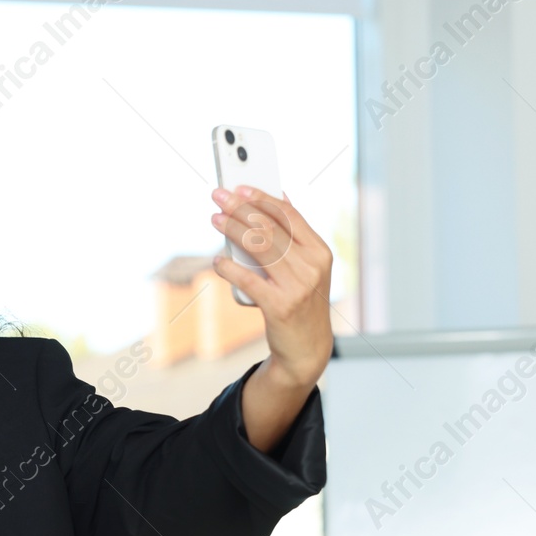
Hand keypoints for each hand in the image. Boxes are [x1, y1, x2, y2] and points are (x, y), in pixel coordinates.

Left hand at [209, 185, 334, 387]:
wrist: (307, 348)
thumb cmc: (301, 302)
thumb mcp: (307, 268)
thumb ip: (295, 236)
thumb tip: (279, 196)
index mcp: (320, 252)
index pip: (289, 215)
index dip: (262, 198)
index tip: (240, 187)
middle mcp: (312, 266)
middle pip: (270, 227)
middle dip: (240, 208)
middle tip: (219, 197)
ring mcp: (298, 287)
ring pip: (258, 248)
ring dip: (232, 229)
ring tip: (214, 219)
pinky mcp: (280, 307)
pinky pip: (248, 280)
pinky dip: (229, 268)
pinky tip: (218, 260)